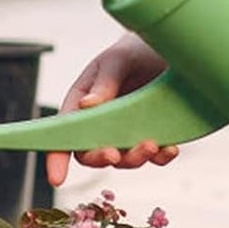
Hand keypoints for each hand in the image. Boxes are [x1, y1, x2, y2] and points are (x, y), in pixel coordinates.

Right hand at [44, 34, 177, 187]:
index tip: (57, 178)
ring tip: (151, 145)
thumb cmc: (132, 52)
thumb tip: (87, 106)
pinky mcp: (153, 136)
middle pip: (91, 153)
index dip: (57, 157)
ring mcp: (127, 133)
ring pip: (124, 159)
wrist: (166, 49)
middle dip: (101, 158)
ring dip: (135, 158)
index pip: (64, 133)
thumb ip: (104, 83)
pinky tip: (171, 149)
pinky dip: (161, 157)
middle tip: (114, 155)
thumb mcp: (117, 61)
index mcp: (82, 103)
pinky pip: (154, 157)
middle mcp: (101, 124)